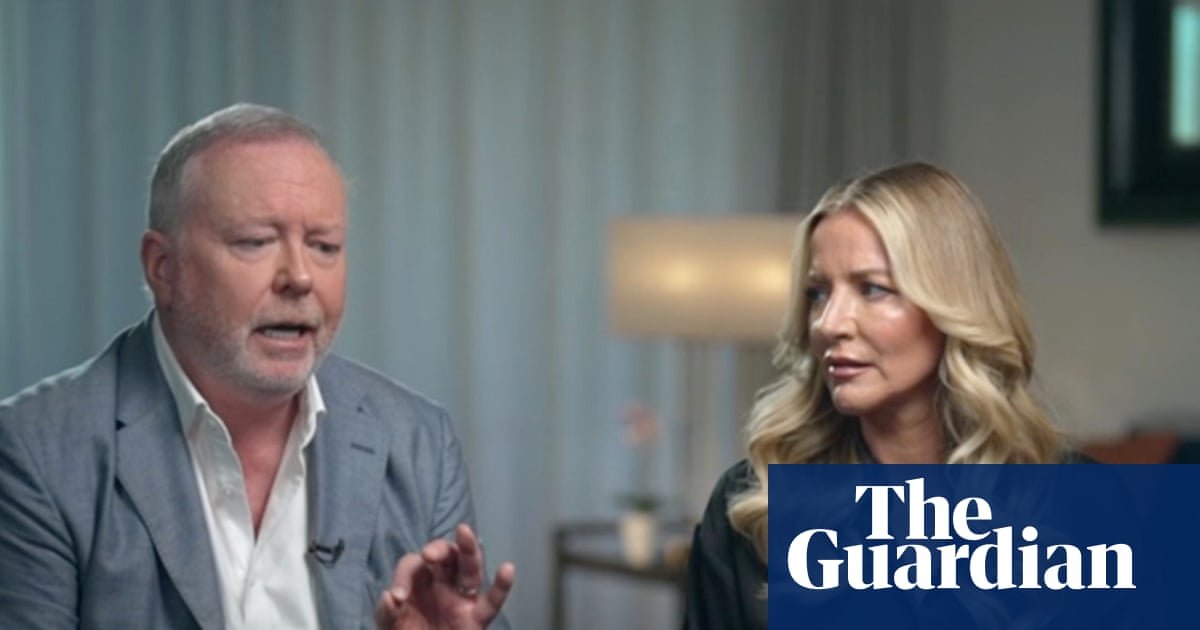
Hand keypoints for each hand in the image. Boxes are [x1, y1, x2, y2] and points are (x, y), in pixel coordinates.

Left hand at [375, 524, 515, 628]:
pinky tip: (507, 569)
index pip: (414, 564)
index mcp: (419, 582)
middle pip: (447, 555)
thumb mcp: (390, 626)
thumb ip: (386, 612)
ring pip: (470, 568)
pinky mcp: (477, 618)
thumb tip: (391, 597)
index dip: (404, 576)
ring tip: (464, 532)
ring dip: (468, 549)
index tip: (398, 597)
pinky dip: (502, 586)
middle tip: (431, 554)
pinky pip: (492, 601)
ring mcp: (462, 599)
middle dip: (440, 548)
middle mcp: (442, 584)